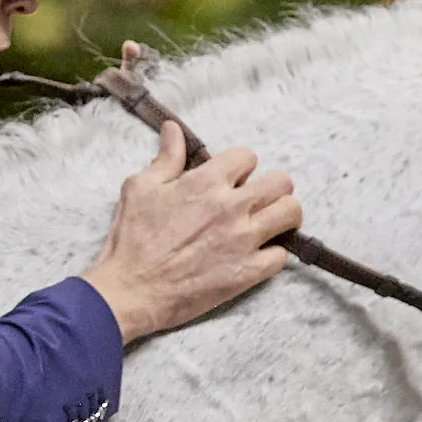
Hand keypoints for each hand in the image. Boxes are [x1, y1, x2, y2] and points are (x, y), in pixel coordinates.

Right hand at [83, 116, 301, 344]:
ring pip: (290, 214)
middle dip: (272, 187)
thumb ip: (166, 158)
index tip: (231, 180)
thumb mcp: (140, 188)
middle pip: (281, 182)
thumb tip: (174, 130)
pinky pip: (280, 256)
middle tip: (258, 200)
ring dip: (282, 216)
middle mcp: (231, 207)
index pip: (247, 156)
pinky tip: (256, 255)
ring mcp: (242, 240)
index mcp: (206, 182)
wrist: (130, 291)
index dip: (239, 167)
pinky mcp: (246, 272)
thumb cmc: (131, 240)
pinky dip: (271, 255)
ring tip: (269, 223)